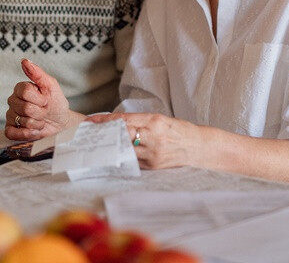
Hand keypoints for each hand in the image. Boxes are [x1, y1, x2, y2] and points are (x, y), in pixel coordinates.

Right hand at [4, 59, 80, 140]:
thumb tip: (25, 61)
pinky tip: (34, 130)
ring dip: (37, 123)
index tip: (46, 100)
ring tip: (40, 120)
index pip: (24, 92)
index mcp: (21, 88)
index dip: (39, 99)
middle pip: (25, 108)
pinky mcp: (11, 130)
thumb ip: (37, 73)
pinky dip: (26, 134)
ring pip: (22, 121)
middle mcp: (13, 101)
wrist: (60, 122)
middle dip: (40, 112)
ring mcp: (11, 115)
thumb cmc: (56, 103)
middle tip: (44, 111)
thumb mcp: (51, 85)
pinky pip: (11, 133)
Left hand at [86, 112, 203, 169]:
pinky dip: (122, 157)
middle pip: (121, 136)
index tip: (91, 121)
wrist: (199, 148)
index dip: (105, 121)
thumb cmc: (180, 131)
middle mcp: (153, 138)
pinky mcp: (153, 167)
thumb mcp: (161, 120)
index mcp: (155, 122)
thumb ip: (140, 121)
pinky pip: (132, 161)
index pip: (123, 120)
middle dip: (104, 135)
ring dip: (110, 147)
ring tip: (98, 144)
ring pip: (124, 150)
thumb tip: (116, 123)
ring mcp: (153, 154)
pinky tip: (113, 155)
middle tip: (89, 134)